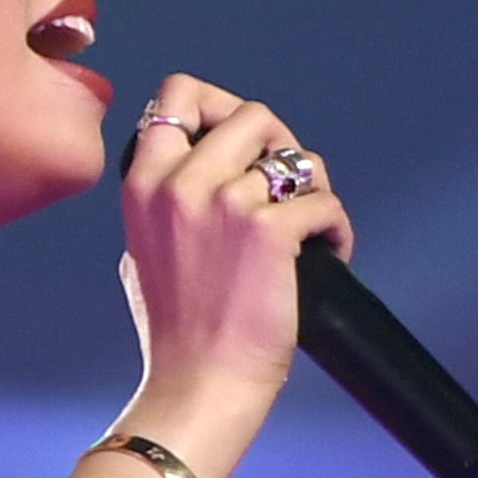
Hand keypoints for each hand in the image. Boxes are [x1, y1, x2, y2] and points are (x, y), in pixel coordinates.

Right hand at [113, 72, 356, 430]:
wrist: (198, 384)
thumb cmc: (176, 332)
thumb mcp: (141, 251)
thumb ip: (164, 203)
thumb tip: (195, 175)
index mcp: (145, 183)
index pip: (179, 94)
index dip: (220, 105)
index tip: (243, 143)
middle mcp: (181, 183)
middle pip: (252, 114)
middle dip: (281, 146)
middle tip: (289, 187)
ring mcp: (226, 203)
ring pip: (297, 157)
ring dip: (315, 188)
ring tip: (312, 225)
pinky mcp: (270, 232)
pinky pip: (324, 202)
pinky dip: (337, 228)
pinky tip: (330, 252)